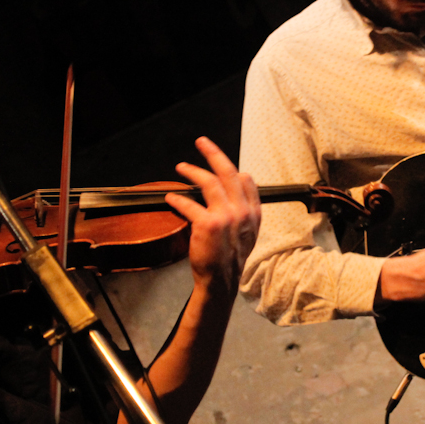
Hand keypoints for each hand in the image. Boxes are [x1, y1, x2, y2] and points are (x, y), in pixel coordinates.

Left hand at [165, 137, 261, 296]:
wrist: (222, 281)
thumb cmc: (230, 260)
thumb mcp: (248, 235)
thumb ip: (245, 212)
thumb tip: (237, 191)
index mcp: (254, 213)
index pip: (246, 181)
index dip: (232, 169)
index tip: (220, 163)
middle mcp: (243, 212)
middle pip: (228, 172)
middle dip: (213, 153)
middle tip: (201, 142)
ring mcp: (226, 217)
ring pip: (209, 182)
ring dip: (192, 171)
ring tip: (181, 167)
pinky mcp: (208, 224)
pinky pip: (189, 203)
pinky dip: (177, 199)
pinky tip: (170, 197)